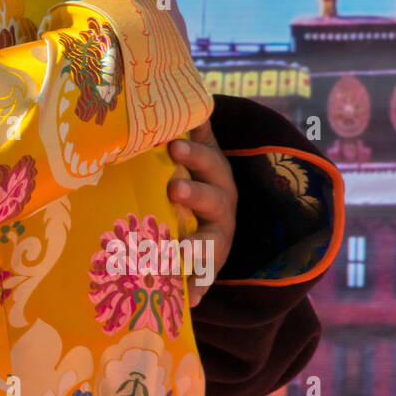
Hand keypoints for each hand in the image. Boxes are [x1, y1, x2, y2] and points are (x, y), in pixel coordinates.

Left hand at [168, 122, 235, 306]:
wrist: (214, 222)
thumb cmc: (195, 180)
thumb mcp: (197, 156)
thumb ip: (190, 131)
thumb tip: (181, 93)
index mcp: (215, 175)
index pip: (208, 161)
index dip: (193, 154)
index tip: (173, 148)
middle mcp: (222, 205)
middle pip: (212, 198)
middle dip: (194, 192)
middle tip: (173, 189)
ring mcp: (218, 238)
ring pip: (211, 241)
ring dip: (195, 245)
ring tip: (178, 251)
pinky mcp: (211, 266)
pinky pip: (206, 280)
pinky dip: (198, 290)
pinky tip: (189, 301)